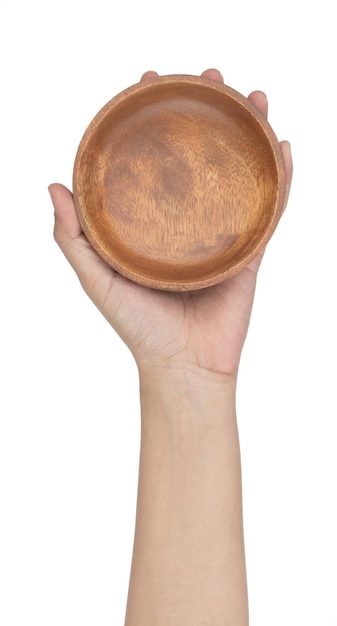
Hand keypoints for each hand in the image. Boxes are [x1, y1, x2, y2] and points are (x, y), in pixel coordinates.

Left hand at [50, 68, 291, 378]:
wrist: (182, 368)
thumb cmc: (137, 328)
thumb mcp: (96, 279)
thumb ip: (72, 238)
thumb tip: (54, 184)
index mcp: (154, 223)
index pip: (155, 158)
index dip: (153, 118)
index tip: (150, 82)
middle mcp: (188, 223)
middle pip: (202, 155)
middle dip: (208, 110)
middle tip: (208, 75)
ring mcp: (221, 235)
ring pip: (240, 174)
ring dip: (250, 132)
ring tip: (253, 96)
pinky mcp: (249, 253)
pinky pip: (270, 210)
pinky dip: (281, 180)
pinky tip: (282, 147)